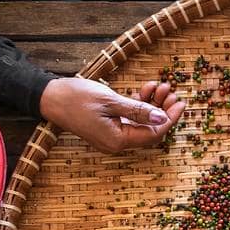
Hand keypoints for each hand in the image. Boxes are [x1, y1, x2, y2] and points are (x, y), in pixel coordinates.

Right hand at [39, 77, 185, 153]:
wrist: (49, 96)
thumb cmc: (76, 98)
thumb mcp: (111, 101)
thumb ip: (139, 111)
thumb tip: (163, 118)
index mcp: (118, 140)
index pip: (153, 134)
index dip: (169, 119)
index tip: (181, 103)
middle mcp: (116, 142)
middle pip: (149, 130)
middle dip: (163, 110)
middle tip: (171, 92)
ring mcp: (111, 135)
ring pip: (141, 122)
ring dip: (152, 105)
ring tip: (160, 86)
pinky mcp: (107, 126)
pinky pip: (129, 119)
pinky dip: (138, 105)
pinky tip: (145, 90)